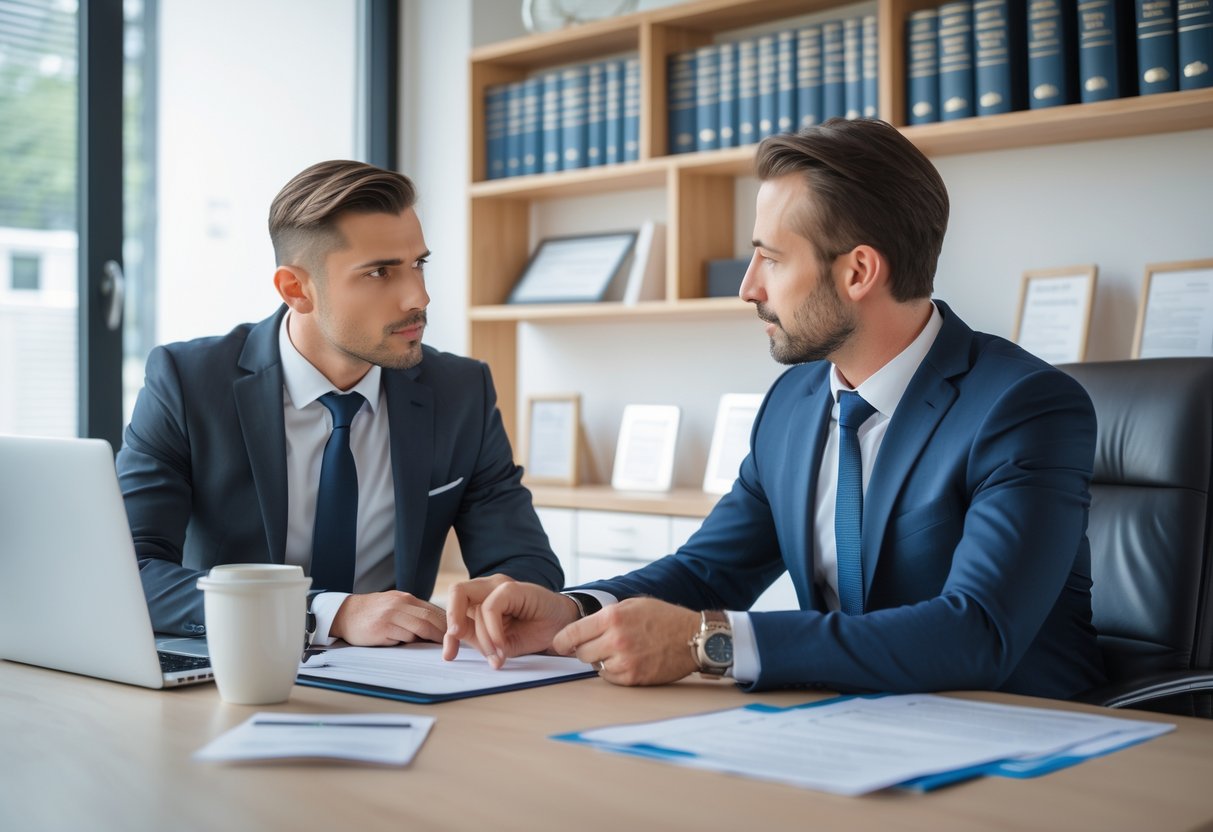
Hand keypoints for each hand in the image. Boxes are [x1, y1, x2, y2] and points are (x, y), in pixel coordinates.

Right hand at [329, 591, 446, 645]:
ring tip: (441, 650)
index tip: (458, 635)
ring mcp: (391, 615)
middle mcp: (400, 604)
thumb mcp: (394, 606)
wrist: (345, 614)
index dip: (448, 624)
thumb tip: (436, 629)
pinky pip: (403, 637)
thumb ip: (412, 614)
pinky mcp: (382, 627)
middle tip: (454, 646)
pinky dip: (411, 643)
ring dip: (431, 640)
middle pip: (430, 619)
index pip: (434, 610)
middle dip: (445, 634)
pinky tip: (415, 648)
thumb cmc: (372, 613)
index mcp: (406, 599)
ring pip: (420, 628)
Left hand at [442, 575, 579, 666]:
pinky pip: (491, 607)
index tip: (449, 656)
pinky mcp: (512, 588)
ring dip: (483, 638)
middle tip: (455, 647)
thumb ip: (477, 637)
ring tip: (497, 657)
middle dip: (452, 622)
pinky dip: (493, 630)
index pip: (455, 608)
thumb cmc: (533, 632)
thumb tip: (454, 638)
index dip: (448, 633)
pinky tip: (503, 646)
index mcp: (481, 598)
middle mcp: (488, 588)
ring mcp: (501, 585)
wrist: (563, 628)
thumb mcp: (499, 641)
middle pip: (457, 594)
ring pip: (474, 606)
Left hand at [552, 598, 699, 685]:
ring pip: (595, 666)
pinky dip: (615, 671)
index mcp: (612, 617)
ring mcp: (625, 660)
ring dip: (602, 660)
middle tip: (599, 645)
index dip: (562, 641)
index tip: (560, 644)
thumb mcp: (632, 604)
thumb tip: (579, 629)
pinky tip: (629, 660)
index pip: (571, 634)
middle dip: (586, 650)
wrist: (693, 637)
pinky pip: (610, 677)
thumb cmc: (663, 618)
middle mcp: (616, 639)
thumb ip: (605, 616)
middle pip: (580, 653)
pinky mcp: (634, 677)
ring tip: (620, 651)